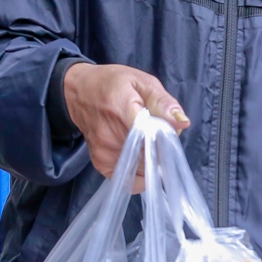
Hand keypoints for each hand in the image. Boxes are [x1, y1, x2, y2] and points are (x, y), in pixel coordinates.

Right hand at [63, 63, 188, 191]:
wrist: (78, 92)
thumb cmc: (113, 83)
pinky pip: (129, 179)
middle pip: (150, 156)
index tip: (168, 134)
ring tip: (146, 142)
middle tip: (158, 134)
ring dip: (151, 161)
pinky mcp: (100, 163)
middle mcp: (110, 135)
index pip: (152, 137)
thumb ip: (162, 102)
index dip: (166, 140)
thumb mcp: (141, 81)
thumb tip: (182, 123)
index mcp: (122, 110)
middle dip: (162, 149)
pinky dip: (139, 173)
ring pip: (142, 169)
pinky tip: (140, 158)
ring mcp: (104, 152)